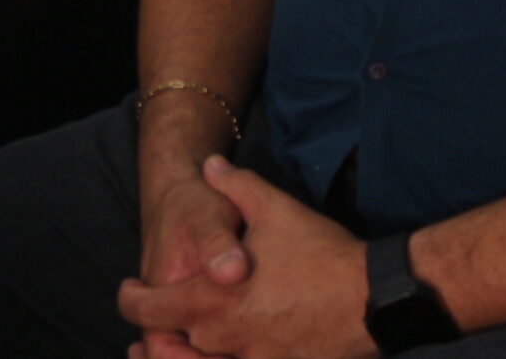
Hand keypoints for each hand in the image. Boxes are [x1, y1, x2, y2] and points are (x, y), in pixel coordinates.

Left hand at [119, 157, 376, 358]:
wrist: (375, 298)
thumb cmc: (321, 254)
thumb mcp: (275, 209)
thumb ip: (235, 186)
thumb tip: (210, 165)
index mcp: (215, 301)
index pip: (153, 310)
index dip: (133, 301)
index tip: (130, 292)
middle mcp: (228, 339)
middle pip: (174, 345)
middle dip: (159, 333)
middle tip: (152, 323)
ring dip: (186, 356)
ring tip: (178, 344)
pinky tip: (225, 352)